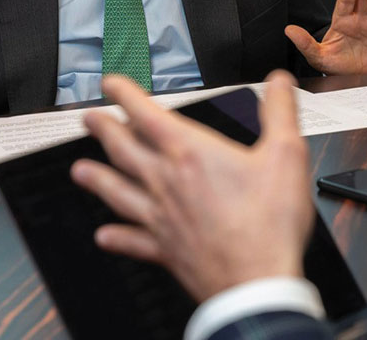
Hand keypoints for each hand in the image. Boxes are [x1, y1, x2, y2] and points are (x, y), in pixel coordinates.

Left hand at [71, 71, 314, 301]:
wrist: (257, 283)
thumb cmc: (268, 224)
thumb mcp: (286, 154)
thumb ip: (280, 111)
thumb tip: (278, 83)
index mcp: (190, 154)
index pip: (146, 115)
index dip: (125, 94)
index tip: (110, 84)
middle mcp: (167, 183)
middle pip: (123, 150)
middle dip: (103, 130)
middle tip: (88, 119)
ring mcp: (162, 219)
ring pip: (118, 193)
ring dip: (97, 178)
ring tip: (80, 170)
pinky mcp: (165, 250)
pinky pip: (133, 240)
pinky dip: (116, 236)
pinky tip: (104, 235)